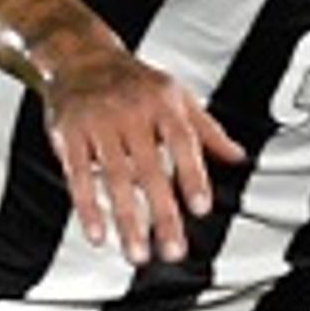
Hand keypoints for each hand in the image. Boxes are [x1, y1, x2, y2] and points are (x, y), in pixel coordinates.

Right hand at [44, 44, 246, 266]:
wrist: (80, 57)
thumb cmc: (136, 83)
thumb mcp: (177, 97)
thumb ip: (208, 131)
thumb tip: (240, 158)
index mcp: (163, 104)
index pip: (183, 142)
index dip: (192, 176)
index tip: (200, 209)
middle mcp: (131, 112)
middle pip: (149, 169)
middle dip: (162, 213)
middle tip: (172, 250)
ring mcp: (98, 123)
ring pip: (113, 177)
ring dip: (126, 220)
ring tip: (137, 253)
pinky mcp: (68, 134)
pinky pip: (76, 175)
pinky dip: (87, 207)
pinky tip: (98, 235)